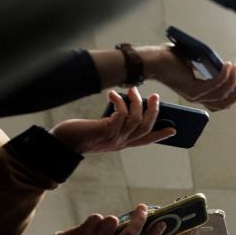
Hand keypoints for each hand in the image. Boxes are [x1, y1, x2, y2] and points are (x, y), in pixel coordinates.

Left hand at [50, 88, 174, 153]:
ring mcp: (115, 138)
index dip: (160, 135)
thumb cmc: (80, 133)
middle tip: (155, 96)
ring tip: (133, 90)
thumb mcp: (103, 129)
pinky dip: (120, 101)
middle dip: (153, 111)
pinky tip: (113, 94)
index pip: (146, 141)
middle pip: (146, 127)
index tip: (173, 130)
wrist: (62, 142)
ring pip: (137, 119)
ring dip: (137, 102)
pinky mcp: (106, 131)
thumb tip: (130, 105)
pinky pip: (121, 114)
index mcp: (122, 144)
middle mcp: (121, 143)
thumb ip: (117, 123)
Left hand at [54, 204, 165, 234]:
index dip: (154, 234)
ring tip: (106, 224)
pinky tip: (92, 226)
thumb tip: (145, 224)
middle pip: (131, 233)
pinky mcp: (84, 234)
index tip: (162, 222)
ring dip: (111, 219)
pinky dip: (96, 218)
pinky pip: (96, 218)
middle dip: (139, 218)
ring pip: (112, 221)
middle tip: (143, 207)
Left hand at [136, 45, 235, 111]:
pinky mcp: (193, 89)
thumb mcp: (190, 61)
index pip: (218, 102)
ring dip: (231, 80)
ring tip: (234, 67)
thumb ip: (203, 64)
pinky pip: (215, 84)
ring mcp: (195, 95)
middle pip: (223, 103)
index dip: (232, 96)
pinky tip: (227, 65)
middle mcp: (196, 97)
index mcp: (195, 92)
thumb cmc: (166, 57)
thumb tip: (218, 64)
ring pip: (221, 93)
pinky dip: (224, 75)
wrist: (150, 60)